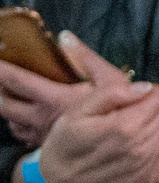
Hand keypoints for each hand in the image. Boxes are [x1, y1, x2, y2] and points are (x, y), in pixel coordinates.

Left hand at [1, 31, 123, 148]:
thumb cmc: (120, 113)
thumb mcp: (110, 80)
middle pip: (3, 103)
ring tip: (10, 95)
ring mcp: (40, 133)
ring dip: (6, 107)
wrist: (122, 145)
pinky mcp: (44, 145)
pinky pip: (21, 134)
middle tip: (1, 78)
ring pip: (9, 121)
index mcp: (53, 99)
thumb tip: (65, 37)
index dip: (1, 69)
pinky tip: (24, 117)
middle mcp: (40, 117)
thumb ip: (86, 58)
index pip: (16, 81)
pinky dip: (18, 123)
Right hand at [11, 45, 158, 182]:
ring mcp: (149, 166)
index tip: (138, 98)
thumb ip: (112, 93)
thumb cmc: (67, 144)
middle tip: (141, 112)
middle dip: (158, 107)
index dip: (150, 93)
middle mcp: (141, 146)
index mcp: (124, 125)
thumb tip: (146, 87)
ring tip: (152, 124)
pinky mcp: (153, 182)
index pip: (158, 96)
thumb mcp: (79, 111)